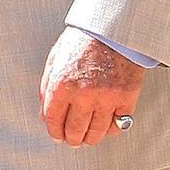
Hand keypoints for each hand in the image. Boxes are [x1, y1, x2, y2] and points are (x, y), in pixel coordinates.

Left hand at [39, 27, 143, 147]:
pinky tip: (104, 125)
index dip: (54, 131)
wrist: (112, 30)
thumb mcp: (55, 59)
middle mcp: (83, 94)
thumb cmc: (83, 41)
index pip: (53, 120)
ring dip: (89, 138)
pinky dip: (110, 129)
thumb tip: (44, 114)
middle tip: (71, 139)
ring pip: (96, 134)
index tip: (56, 135)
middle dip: (71, 138)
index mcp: (62, 84)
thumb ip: (47, 88)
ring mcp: (106, 99)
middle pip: (75, 132)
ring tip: (86, 136)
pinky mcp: (125, 99)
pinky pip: (117, 126)